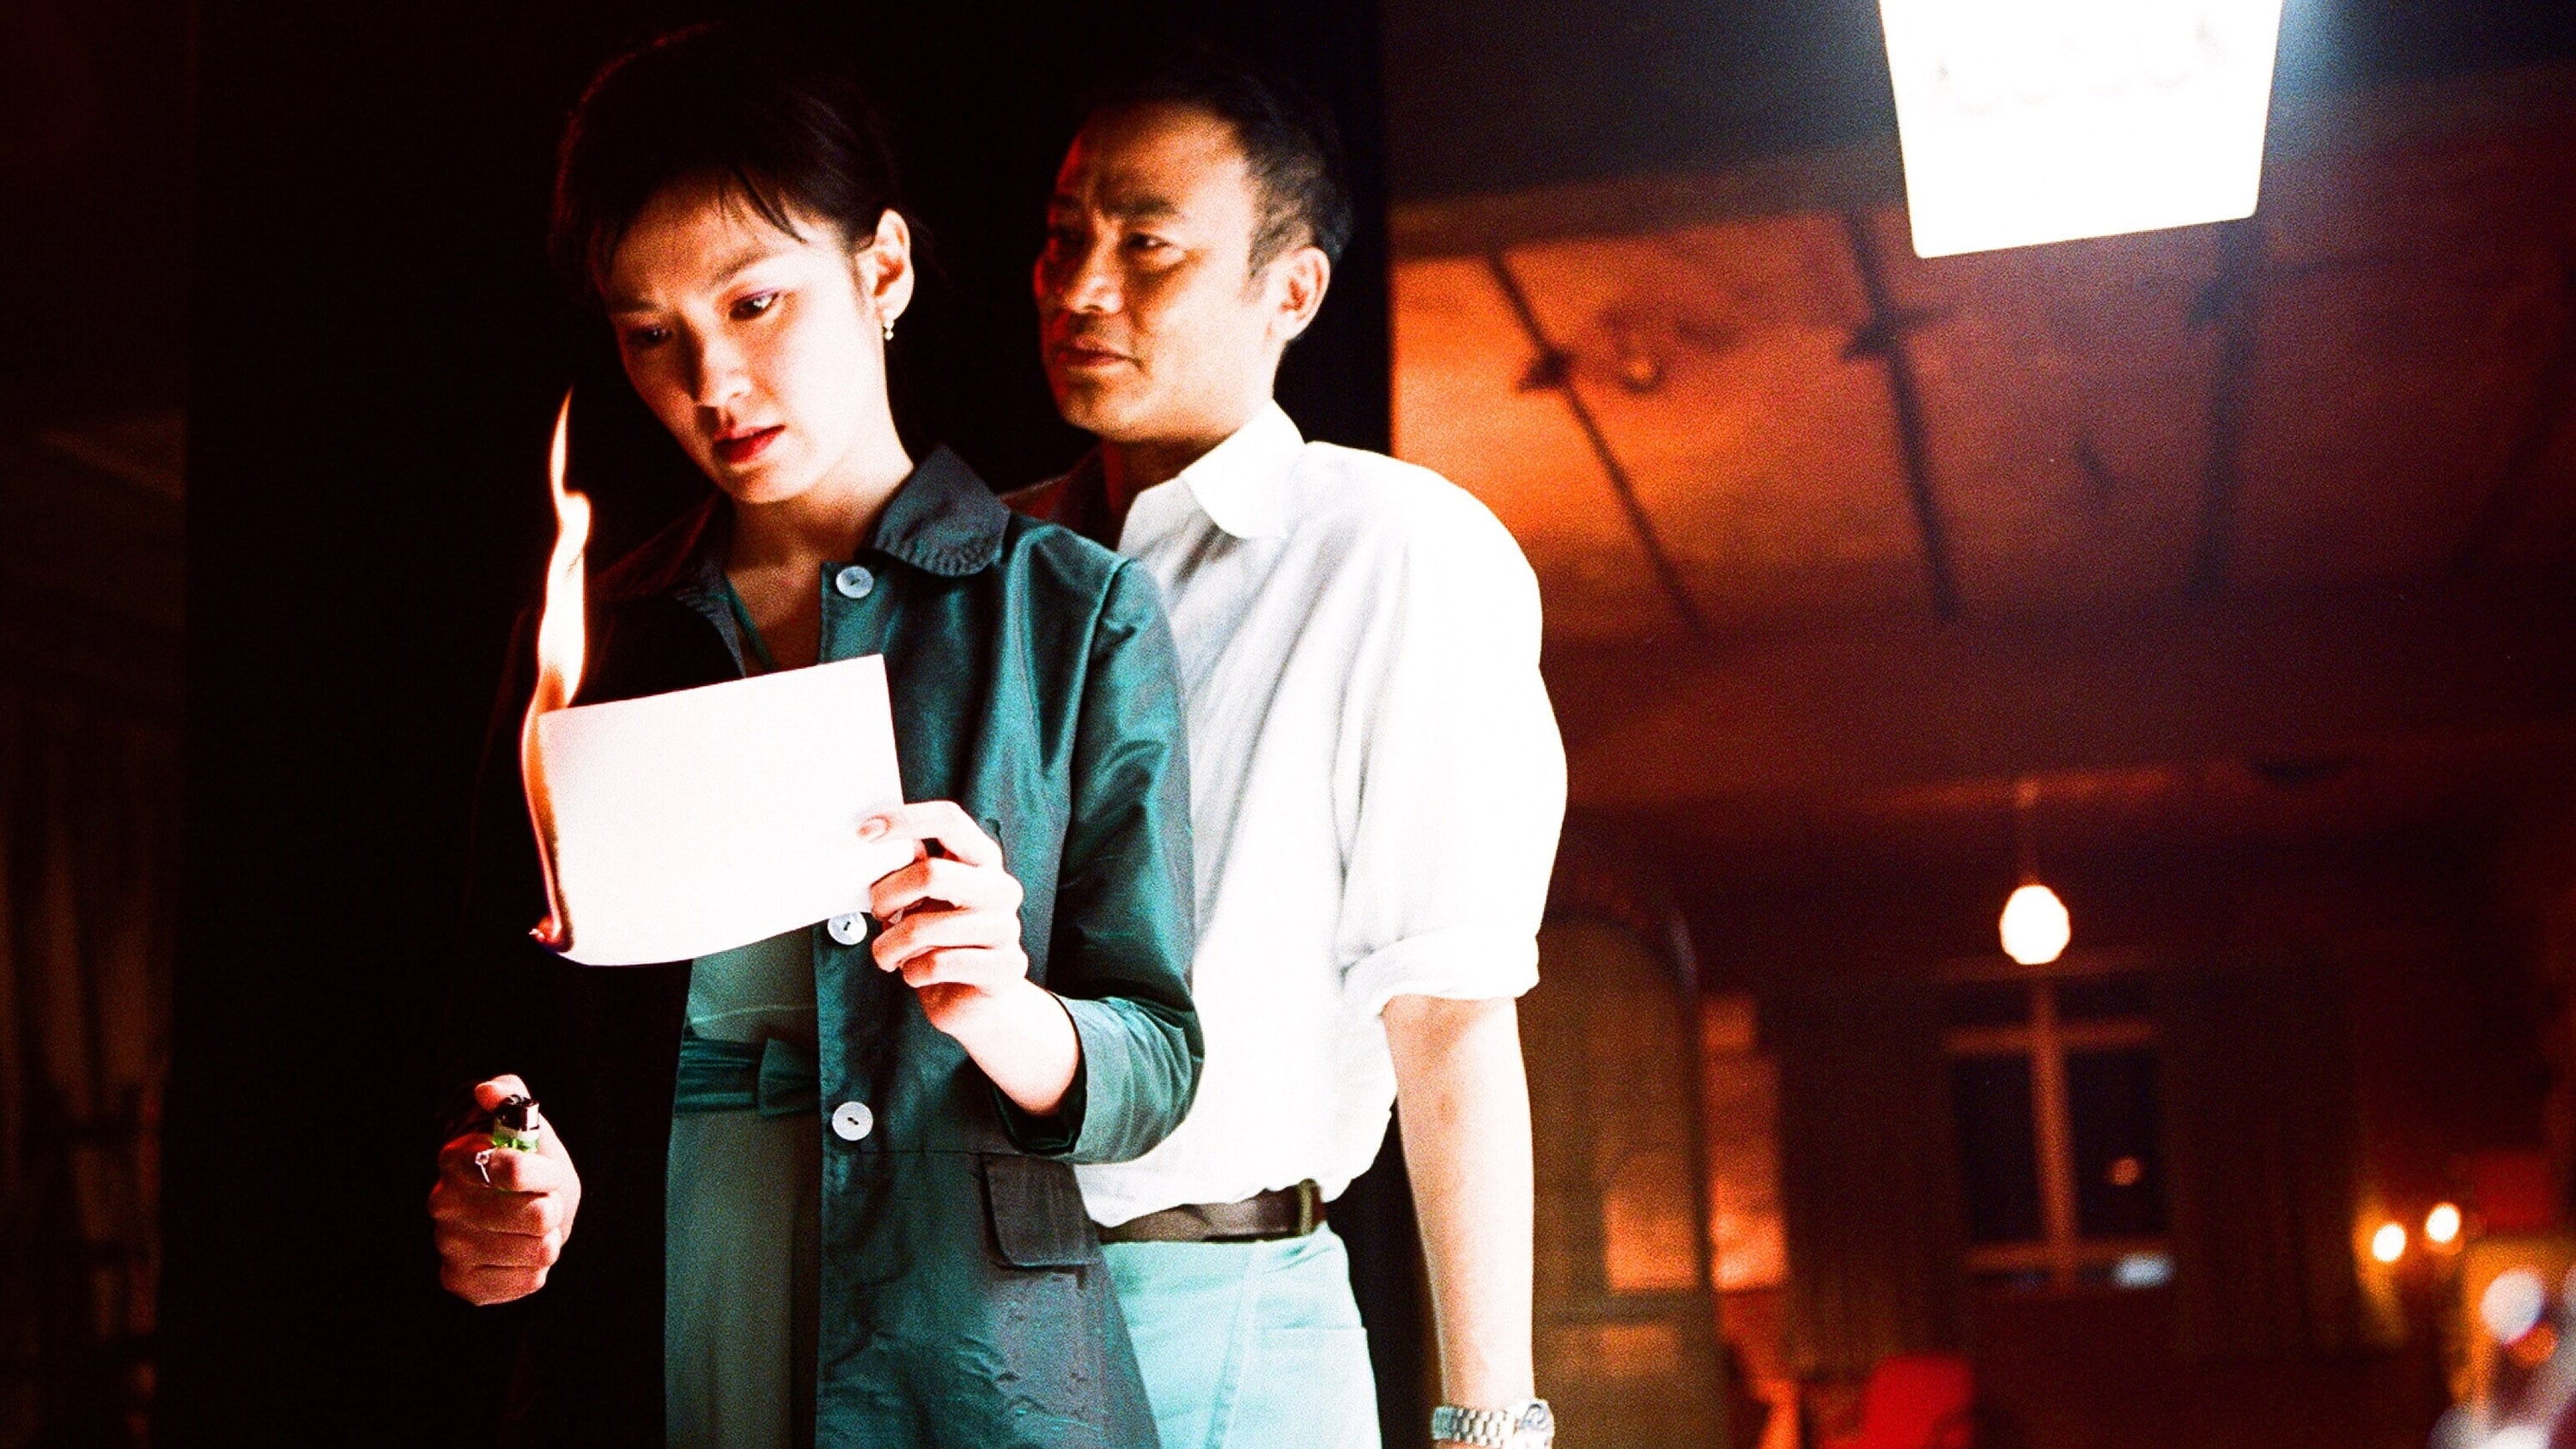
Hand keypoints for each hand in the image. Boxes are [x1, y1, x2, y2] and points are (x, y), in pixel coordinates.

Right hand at [428, 1075, 580, 1304]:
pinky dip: (537, 1268)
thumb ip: (510, 1097)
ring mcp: (449, 1246)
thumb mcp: (529, 1126)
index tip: (548, 1174)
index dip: (544, 1174)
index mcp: (456, 1158)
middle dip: (553, 1207)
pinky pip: (527, 1281)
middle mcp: (443, 1204)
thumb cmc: (529, 1168)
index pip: (513, 1169)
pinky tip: (522, 1254)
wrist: (524, 1216)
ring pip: (538, 1249)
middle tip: (543, 1202)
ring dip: (549, 1238)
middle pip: (536, 1213)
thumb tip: (488, 1092)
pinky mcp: (461, 1282)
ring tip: (534, 1229)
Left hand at [863, 802, 1033, 1036]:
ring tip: (887, 954)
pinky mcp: (1005, 967)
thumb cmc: (940, 941)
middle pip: (932, 873)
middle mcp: (1001, 888)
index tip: (864, 833)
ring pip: (926, 927)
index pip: (949, 820)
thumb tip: (878, 840)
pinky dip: (912, 972)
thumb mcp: (922, 899)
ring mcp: (1007, 928)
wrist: (970, 999)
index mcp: (983, 859)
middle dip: (887, 895)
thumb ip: (910, 868)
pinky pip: (938, 964)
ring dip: (889, 945)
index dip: (905, 820)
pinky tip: (915, 973)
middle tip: (876, 911)